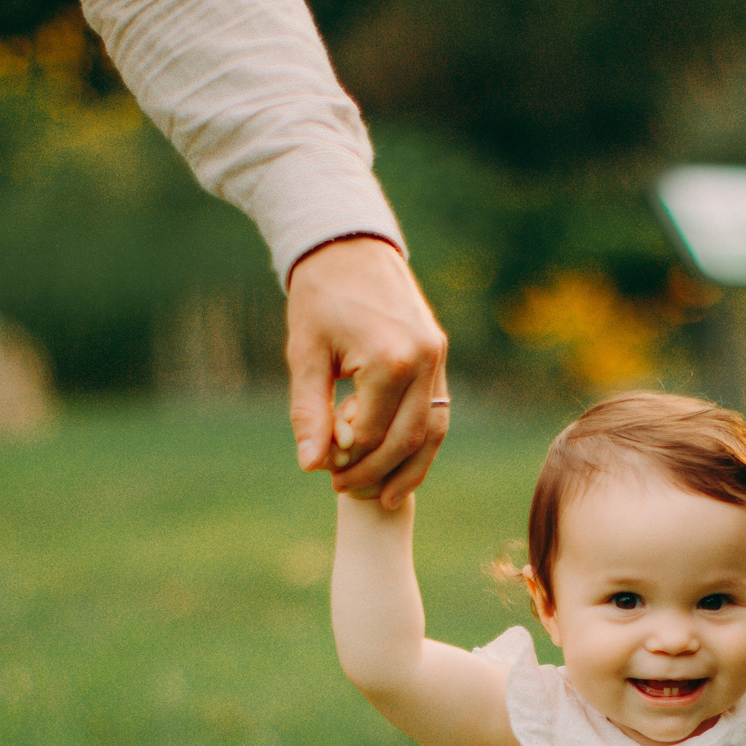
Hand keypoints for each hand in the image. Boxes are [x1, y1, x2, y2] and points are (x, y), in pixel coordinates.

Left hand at [286, 236, 450, 507]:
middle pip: (406, 440)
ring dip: (409, 469)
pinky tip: (404, 466)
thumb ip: (309, 412)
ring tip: (383, 498)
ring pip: (432, 431)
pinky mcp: (440, 355)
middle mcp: (423, 361)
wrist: (349, 246)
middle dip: (376, 472)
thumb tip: (310, 466)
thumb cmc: (320, 298)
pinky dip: (422, 443)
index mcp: (389, 359)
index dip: (344, 459)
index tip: (322, 470)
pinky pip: (438, 411)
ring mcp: (438, 358)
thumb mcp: (305, 354)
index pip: (368, 433)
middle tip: (343, 490)